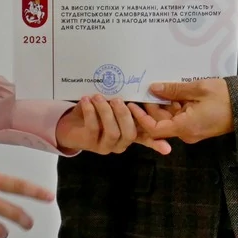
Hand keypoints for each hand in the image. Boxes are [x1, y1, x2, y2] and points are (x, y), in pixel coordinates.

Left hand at [56, 95, 170, 155]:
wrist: (70, 124)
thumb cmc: (96, 113)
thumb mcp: (111, 106)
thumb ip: (125, 102)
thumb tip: (139, 90)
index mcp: (129, 134)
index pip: (146, 139)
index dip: (157, 143)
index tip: (167, 147)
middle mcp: (119, 143)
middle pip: (129, 133)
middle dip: (124, 115)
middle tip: (117, 99)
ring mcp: (105, 145)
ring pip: (112, 132)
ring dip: (105, 112)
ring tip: (98, 97)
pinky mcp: (89, 143)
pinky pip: (93, 127)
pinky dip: (90, 112)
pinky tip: (87, 100)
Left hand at [129, 79, 233, 143]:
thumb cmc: (225, 97)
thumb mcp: (198, 89)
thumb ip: (174, 90)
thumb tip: (154, 88)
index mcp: (185, 127)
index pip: (155, 129)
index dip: (141, 117)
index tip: (132, 104)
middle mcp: (186, 133)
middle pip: (161, 123)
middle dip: (151, 107)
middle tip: (144, 88)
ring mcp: (192, 131)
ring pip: (170, 119)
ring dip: (163, 105)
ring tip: (157, 86)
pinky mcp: (197, 126)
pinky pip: (180, 118)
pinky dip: (174, 106)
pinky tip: (172, 92)